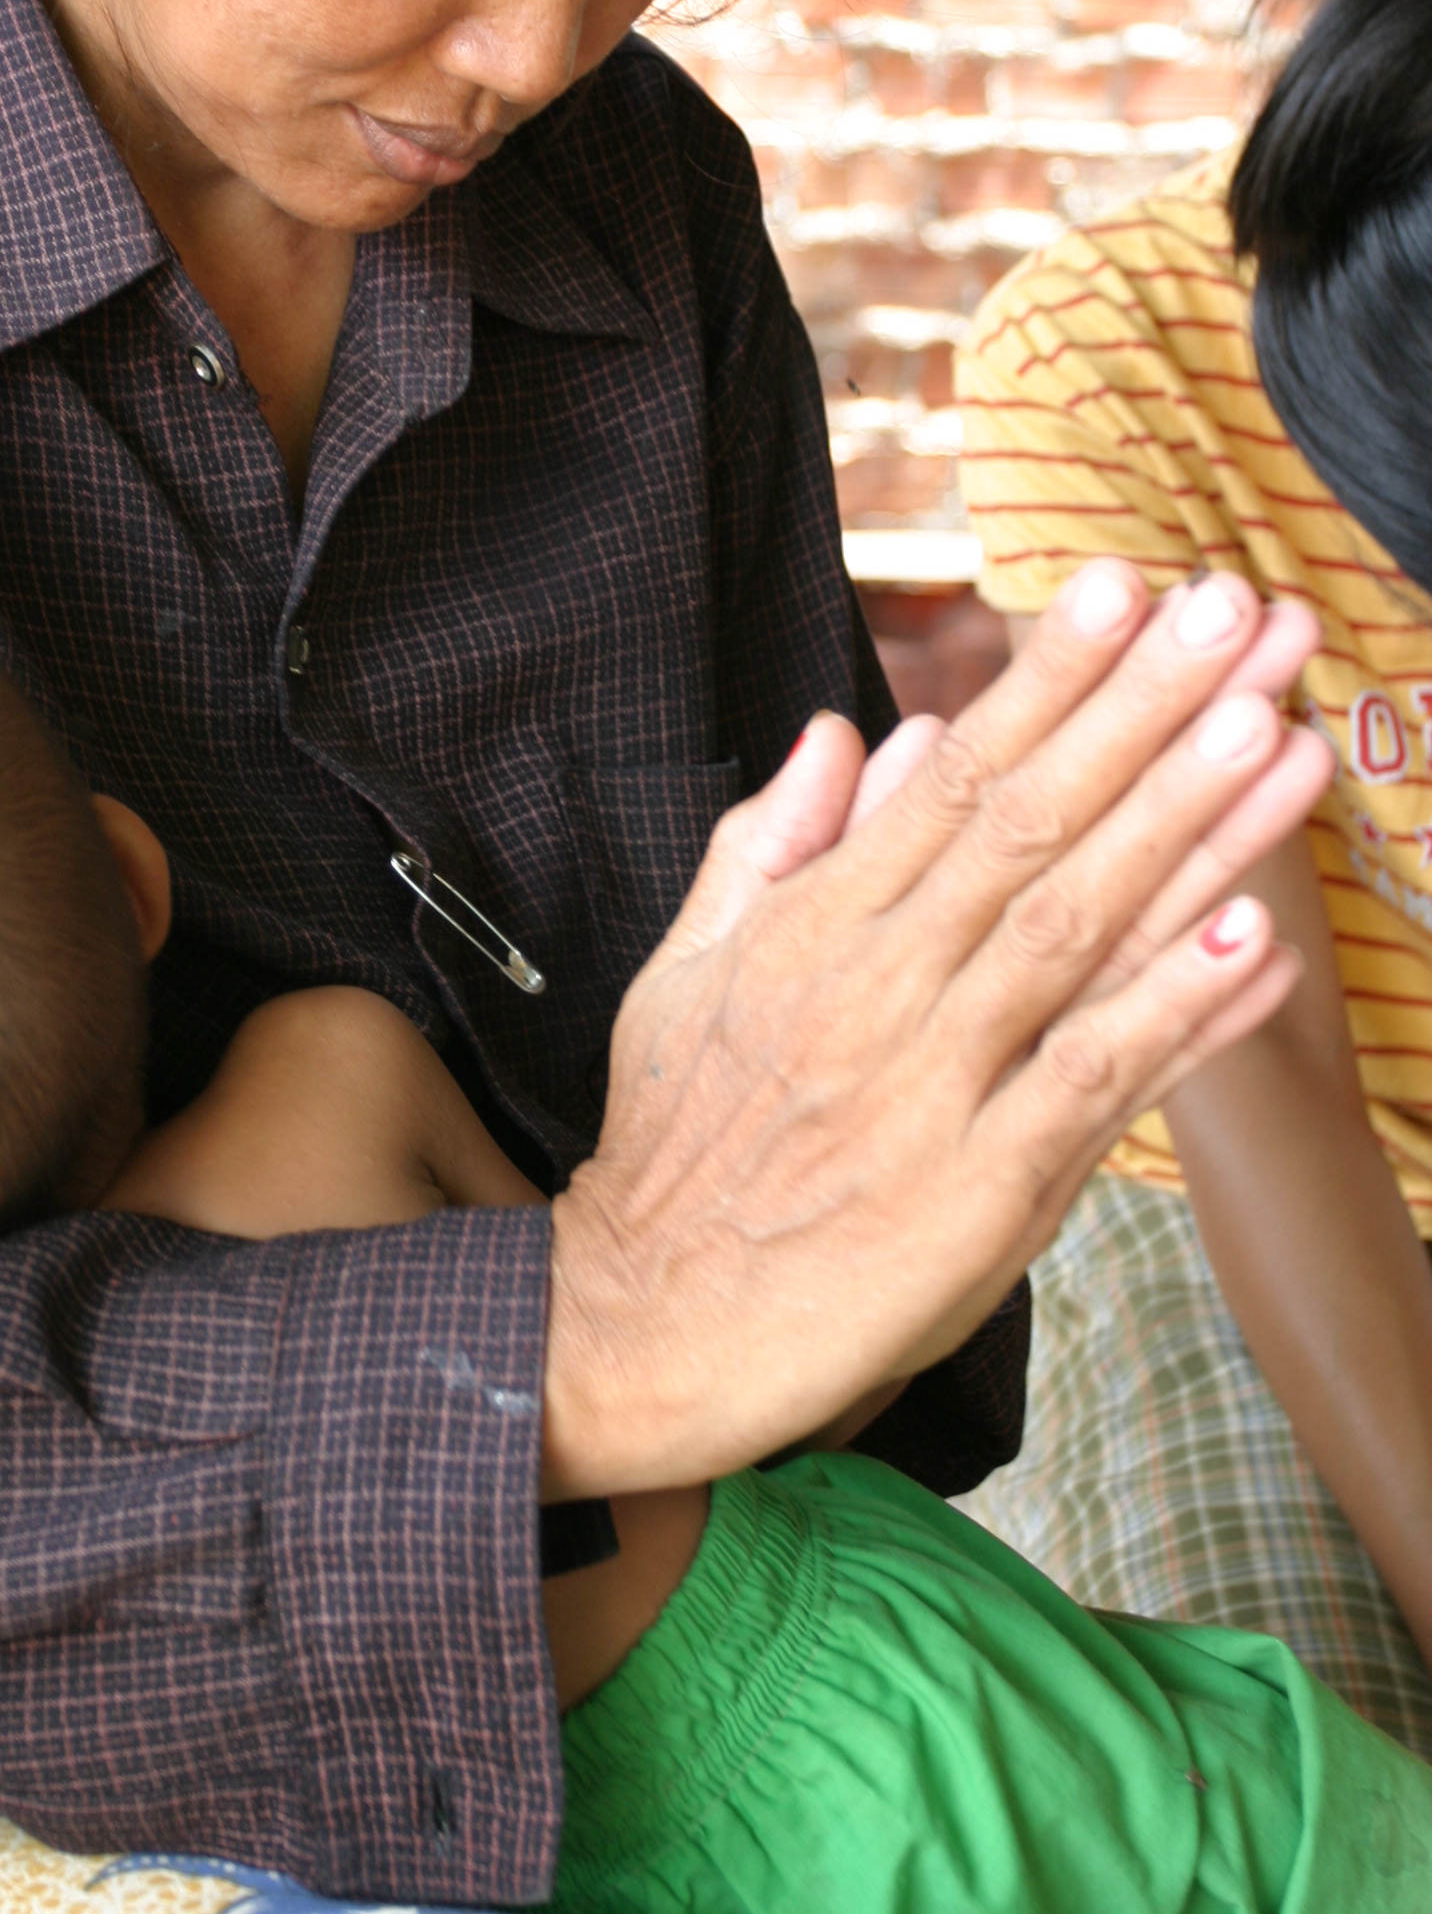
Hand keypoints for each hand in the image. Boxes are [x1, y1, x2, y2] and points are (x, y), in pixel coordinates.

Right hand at [541, 559, 1335, 1497]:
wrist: (636, 1324)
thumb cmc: (670, 1147)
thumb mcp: (687, 972)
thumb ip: (772, 844)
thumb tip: (856, 731)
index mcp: (817, 925)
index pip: (956, 778)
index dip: (1051, 679)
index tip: (1130, 589)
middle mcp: (879, 984)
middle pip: (1032, 826)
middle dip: (1143, 710)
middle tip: (1238, 613)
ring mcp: (931, 1084)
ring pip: (1074, 930)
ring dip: (1186, 828)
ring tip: (1278, 736)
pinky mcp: (974, 1192)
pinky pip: (1091, 1082)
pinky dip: (1173, 1010)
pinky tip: (1253, 940)